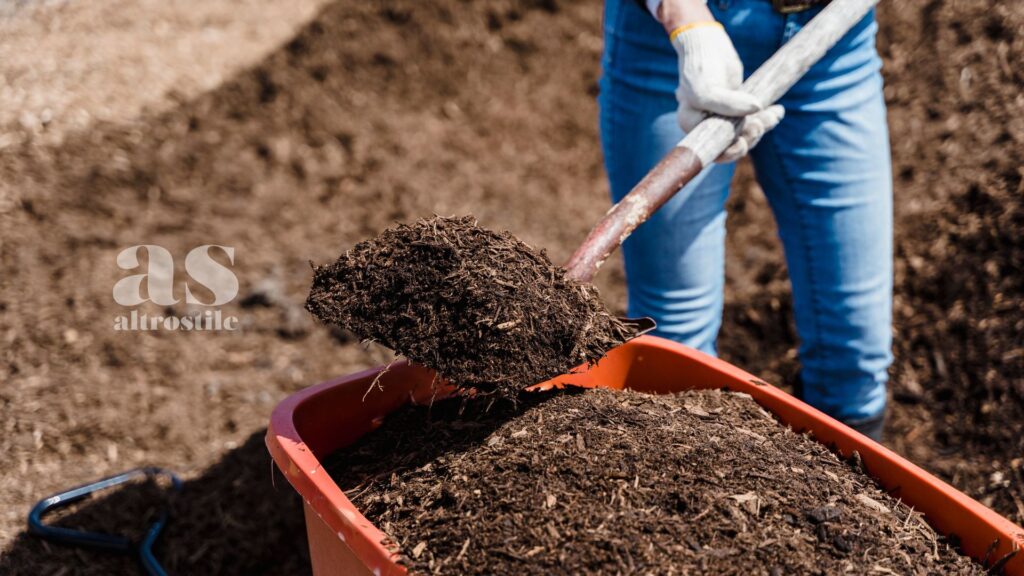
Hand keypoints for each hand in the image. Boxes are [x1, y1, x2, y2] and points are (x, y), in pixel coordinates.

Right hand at [670, 22, 783, 162]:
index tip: (743, 143)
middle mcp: (705, 125)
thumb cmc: (700, 67)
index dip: (729, 152)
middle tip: (759, 124)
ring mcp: (722, 117)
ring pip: (745, 133)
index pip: (711, 150)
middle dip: (749, 137)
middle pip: (730, 144)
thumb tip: (757, 109)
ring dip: (761, 126)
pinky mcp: (737, 107)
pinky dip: (766, 117)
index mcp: (691, 125)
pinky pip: (753, 119)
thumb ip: (727, 104)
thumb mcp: (706, 88)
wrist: (708, 44)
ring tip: (774, 114)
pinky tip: (777, 111)